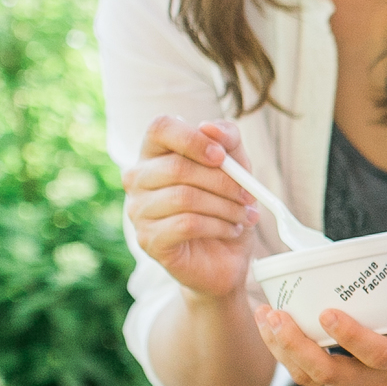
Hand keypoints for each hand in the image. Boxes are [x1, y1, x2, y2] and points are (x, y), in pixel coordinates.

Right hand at [123, 116, 258, 298]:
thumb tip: (208, 126)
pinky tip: (231, 230)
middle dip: (223, 182)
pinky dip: (218, 226)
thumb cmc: (224, 206)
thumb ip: (228, 140)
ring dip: (225, 206)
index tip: (222, 157)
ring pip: (184, 197)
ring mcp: (138, 210)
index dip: (192, 139)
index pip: (160, 128)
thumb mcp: (236, 168)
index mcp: (155, 153)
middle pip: (177, 167)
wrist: (224, 258)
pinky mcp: (148, 239)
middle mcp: (138, 178)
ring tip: (243, 216)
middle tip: (248, 195)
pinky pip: (186, 224)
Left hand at [254, 265, 386, 385]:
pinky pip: (306, 375)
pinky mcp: (338, 384)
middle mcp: (375, 379)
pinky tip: (270, 325)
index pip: (375, 355)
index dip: (351, 337)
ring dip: (282, 350)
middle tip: (276, 315)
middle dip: (297, 347)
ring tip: (265, 315)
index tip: (327, 313)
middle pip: (328, 373)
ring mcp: (353, 385)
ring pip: (310, 377)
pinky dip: (283, 353)